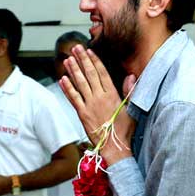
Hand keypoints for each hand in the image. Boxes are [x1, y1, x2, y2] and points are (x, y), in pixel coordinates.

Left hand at [59, 45, 134, 164]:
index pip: (102, 73)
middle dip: (82, 60)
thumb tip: (131, 76)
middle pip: (89, 75)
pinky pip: (73, 98)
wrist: (114, 147)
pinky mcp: (82, 114)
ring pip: (80, 84)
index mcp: (112, 95)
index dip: (94, 61)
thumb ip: (129, 91)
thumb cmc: (125, 130)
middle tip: (75, 48)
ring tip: (68, 59)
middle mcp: (99, 98)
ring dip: (73, 71)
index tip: (89, 51)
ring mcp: (89, 106)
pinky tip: (63, 79)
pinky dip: (67, 88)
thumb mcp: (132, 109)